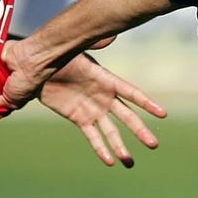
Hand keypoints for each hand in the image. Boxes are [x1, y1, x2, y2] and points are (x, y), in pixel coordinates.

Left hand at [33, 53, 166, 167]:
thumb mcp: (74, 48)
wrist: (36, 68)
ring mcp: (93, 109)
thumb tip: (110, 35)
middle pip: (126, 117)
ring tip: (129, 162)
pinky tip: (109, 161)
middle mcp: (103, 97)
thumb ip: (93, 45)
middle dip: (140, 131)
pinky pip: (92, 136)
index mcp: (105, 79)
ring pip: (111, 131)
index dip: (146, 103)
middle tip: (153, 144)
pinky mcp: (79, 118)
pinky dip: (100, 148)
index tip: (162, 114)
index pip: (130, 93)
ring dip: (120, 146)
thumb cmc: (56, 55)